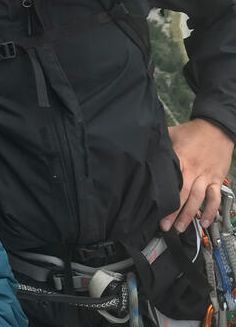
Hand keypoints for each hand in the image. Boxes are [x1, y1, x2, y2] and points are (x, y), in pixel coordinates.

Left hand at [161, 118, 234, 232]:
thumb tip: (142, 150)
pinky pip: (214, 198)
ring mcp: (206, 176)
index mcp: (180, 158)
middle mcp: (193, 170)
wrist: (216, 128)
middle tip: (165, 226)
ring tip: (181, 228)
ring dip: (189, 215)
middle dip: (174, 212)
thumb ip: (160, 145)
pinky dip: (211, 211)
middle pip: (183, 194)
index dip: (163, 196)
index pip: (171, 181)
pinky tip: (204, 222)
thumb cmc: (191, 131)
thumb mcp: (172, 134)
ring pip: (198, 199)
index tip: (154, 208)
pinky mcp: (216, 179)